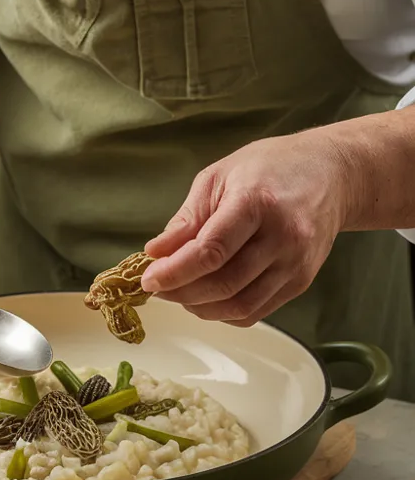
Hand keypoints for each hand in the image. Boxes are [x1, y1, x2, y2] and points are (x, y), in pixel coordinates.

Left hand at [141, 130, 351, 325]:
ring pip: (240, 305)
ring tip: (180, 293)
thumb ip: (188, 217)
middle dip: (182, 292)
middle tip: (159, 287)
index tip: (149, 278)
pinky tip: (208, 298)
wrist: (331, 174)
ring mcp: (296, 263)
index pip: (211, 251)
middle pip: (225, 283)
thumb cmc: (271, 167)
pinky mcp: (301, 281)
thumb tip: (157, 252)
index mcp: (257, 203)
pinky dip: (225, 312)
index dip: (175, 271)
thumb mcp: (220, 176)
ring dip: (201, 307)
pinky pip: (256, 311)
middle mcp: (282, 237)